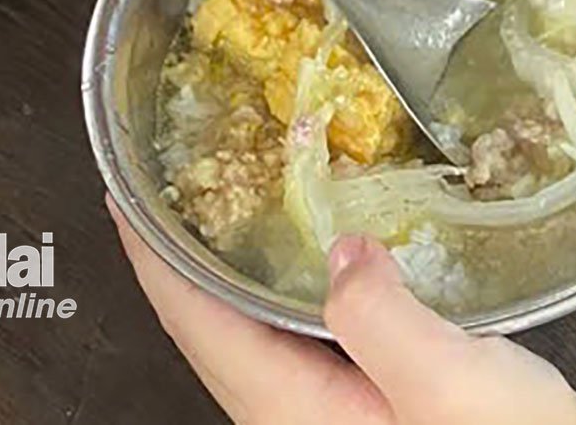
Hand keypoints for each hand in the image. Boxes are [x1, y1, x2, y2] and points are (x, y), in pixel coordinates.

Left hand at [111, 206, 575, 424]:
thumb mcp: (452, 383)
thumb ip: (382, 316)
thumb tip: (339, 249)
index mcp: (292, 414)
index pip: (194, 322)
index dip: (152, 255)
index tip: (123, 193)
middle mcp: (294, 419)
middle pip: (209, 328)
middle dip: (180, 252)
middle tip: (167, 176)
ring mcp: (327, 415)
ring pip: (251, 331)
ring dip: (229, 264)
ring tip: (225, 197)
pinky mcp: (364, 403)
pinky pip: (295, 334)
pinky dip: (281, 283)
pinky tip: (315, 250)